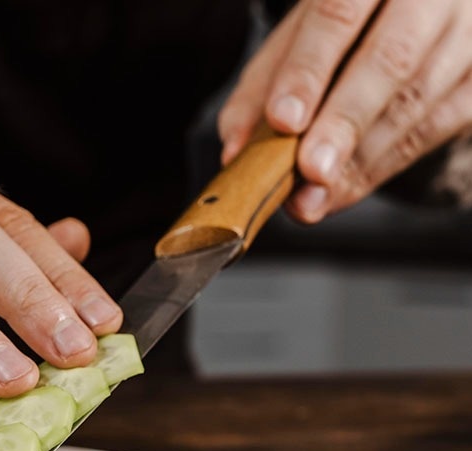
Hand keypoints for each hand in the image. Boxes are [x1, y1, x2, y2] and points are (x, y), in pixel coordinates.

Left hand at [218, 0, 471, 221]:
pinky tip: (345, 189)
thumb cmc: (347, 22)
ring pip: (418, 100)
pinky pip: (438, 128)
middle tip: (310, 171)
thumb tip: (236, 147)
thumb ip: (262, 87)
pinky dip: (384, 166)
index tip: (283, 121)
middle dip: (344, 123)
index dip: (308, 71)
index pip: (338, 15)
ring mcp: (469, 32)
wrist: (415, 7)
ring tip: (314, 198)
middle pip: (391, 59)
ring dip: (360, 160)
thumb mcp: (297, 36)